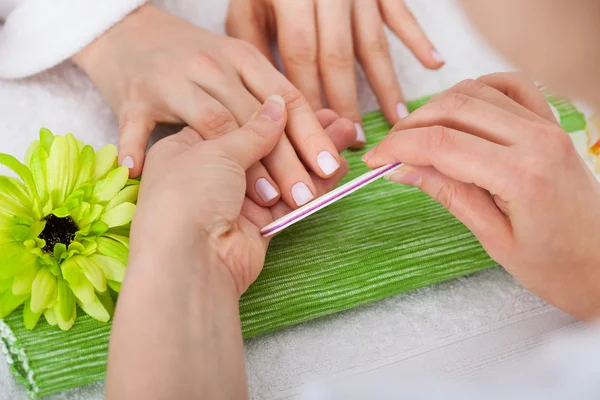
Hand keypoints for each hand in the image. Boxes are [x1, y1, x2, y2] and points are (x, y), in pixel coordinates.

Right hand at [72, 4, 344, 210]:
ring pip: (214, 123)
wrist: (127, 31)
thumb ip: (277, 100)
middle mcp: (212, 66)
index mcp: (243, 58)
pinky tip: (138, 172)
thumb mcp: (239, 69)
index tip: (333, 168)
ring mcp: (171, 79)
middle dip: (286, 161)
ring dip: (241, 165)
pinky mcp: (133, 96)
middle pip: (257, 118)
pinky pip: (136, 126)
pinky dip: (135, 149)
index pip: (288, 98)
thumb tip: (336, 129)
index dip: (313, 135)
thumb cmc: (194, 60)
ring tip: (263, 199)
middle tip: (307, 197)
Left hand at [132, 96, 354, 294]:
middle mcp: (211, 174)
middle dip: (300, 133)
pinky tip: (339, 166)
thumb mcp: (217, 150)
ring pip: (282, 173)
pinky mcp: (258, 226)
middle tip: (335, 118)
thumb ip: (254, 130)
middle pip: (263, 148)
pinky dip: (315, 184)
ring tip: (347, 133)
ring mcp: (235, 201)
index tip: (301, 100)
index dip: (271, 113)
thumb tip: (277, 104)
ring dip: (313, 155)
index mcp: (188, 147)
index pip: (236, 122)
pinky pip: (291, 200)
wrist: (189, 259)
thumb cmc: (187, 195)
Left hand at [226, 0, 443, 144]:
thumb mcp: (247, 7)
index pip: (300, 55)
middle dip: (346, 102)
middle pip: (338, 56)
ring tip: (396, 119)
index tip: (314, 132)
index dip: (308, 96)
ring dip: (386, 84)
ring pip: (373, 42)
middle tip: (356, 141)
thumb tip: (267, 98)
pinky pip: (401, 14)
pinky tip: (434, 63)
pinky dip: (418, 39)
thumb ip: (253, 47)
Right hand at [363, 73, 599, 319]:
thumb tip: (403, 169)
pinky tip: (459, 112)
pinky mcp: (552, 124)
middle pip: (455, 108)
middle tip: (390, 151)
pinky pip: (510, 87)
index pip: (442, 144)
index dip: (399, 147)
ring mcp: (548, 126)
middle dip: (412, 125)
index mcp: (522, 175)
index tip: (376, 159)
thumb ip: (448, 193)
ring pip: (476, 92)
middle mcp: (537, 139)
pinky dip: (477, 91)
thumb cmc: (558, 265)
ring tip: (418, 137)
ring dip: (437, 108)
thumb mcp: (493, 238)